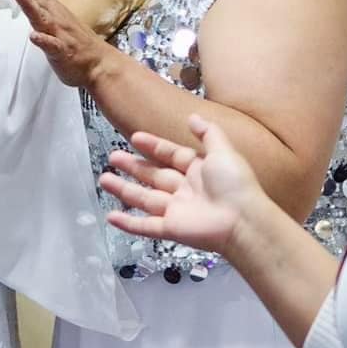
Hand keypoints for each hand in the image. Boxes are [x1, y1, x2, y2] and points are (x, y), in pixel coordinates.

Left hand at [3, 0, 107, 87]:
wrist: (99, 63)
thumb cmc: (76, 42)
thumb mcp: (57, 19)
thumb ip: (42, 6)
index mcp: (53, 10)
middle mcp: (55, 17)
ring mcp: (59, 34)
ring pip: (41, 16)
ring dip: (28, 3)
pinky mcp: (62, 52)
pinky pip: (52, 46)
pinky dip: (43, 40)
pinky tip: (34, 36)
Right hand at [99, 116, 268, 256]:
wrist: (242, 221)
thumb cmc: (235, 184)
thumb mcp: (224, 151)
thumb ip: (208, 132)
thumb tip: (193, 117)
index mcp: (199, 170)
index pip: (171, 155)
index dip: (154, 146)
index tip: (135, 137)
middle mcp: (186, 190)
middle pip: (154, 176)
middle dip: (133, 166)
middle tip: (112, 157)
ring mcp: (177, 211)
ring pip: (144, 199)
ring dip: (124, 190)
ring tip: (104, 179)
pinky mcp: (171, 230)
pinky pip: (145, 226)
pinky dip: (128, 223)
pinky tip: (110, 217)